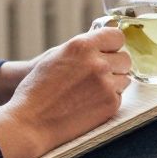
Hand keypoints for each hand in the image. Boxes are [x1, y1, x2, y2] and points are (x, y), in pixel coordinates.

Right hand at [0, 27, 130, 157]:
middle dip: (114, 65)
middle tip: (97, 75)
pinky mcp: (110, 105)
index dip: (111, 45)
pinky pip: (119, 96)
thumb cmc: (38, 88)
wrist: (31, 121)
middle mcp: (97, 62)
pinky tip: (89, 103)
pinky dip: (108, 99)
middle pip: (124, 58)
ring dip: (113, 82)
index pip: (116, 36)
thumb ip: (82, 47)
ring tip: (90, 90)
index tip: (107, 51)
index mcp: (82, 46)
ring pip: (125, 78)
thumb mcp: (56, 56)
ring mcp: (106, 84)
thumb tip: (99, 37)